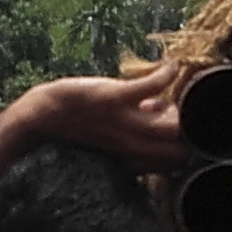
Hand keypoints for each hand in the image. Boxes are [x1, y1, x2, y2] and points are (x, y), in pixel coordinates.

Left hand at [17, 65, 186, 167]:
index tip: (176, 134)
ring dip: (179, 108)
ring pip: (174, 126)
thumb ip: (133, 139)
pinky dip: (167, 74)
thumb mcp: (108, 143)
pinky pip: (154, 87)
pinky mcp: (115, 98)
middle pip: (181, 150)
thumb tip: (156, 115)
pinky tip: (170, 67)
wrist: (43, 117)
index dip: (182, 148)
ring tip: (168, 96)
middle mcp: (130, 146)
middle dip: (188, 131)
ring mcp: (124, 123)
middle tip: (174, 114)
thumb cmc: (75, 127)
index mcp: (130, 159)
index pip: (173, 164)